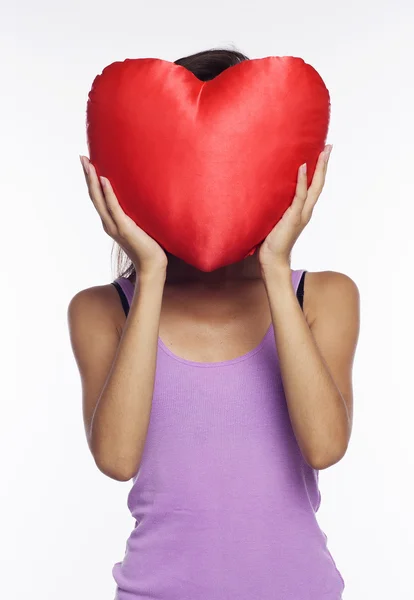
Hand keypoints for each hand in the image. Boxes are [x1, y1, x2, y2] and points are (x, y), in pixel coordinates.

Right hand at [80, 156, 167, 275]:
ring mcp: (115, 226)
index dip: (91, 180)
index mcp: (110, 221)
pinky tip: (104, 180)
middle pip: (94, 196)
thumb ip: (135, 213)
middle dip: (87, 176)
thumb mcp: (139, 225)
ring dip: (93, 181)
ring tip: (89, 165)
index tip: (87, 163)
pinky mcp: (125, 228)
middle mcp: (108, 223)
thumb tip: (141, 196)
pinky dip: (108, 194)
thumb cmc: (149, 245)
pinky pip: (115, 208)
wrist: (152, 265)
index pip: (97, 197)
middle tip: (82, 157)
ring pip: (99, 200)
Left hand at [258, 144, 332, 271]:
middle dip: (324, 164)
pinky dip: (302, 181)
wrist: (272, 259)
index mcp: (302, 210)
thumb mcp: (274, 217)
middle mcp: (305, 210)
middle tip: (329, 146)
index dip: (319, 170)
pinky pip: (299, 197)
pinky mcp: (292, 218)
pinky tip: (302, 167)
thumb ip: (276, 205)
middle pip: (319, 183)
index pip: (314, 186)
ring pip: (314, 188)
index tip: (323, 152)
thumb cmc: (270, 239)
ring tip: (322, 152)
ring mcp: (301, 214)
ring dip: (318, 169)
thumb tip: (265, 190)